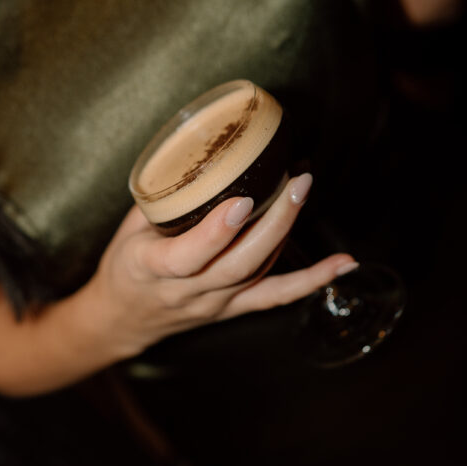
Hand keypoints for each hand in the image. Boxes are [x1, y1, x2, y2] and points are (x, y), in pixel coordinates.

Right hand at [95, 173, 356, 358]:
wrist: (122, 317)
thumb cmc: (125, 264)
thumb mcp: (128, 227)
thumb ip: (164, 197)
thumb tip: (200, 147)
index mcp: (150, 269)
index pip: (187, 257)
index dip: (217, 232)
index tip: (242, 201)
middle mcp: (187, 292)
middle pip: (237, 264)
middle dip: (273, 223)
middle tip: (296, 182)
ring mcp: (214, 303)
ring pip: (258, 273)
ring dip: (288, 232)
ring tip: (304, 188)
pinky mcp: (234, 309)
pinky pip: (277, 296)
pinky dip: (314, 280)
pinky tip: (344, 264)